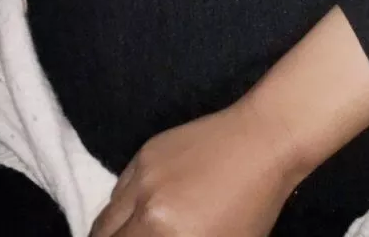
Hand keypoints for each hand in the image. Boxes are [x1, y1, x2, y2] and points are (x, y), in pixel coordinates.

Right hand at [89, 98, 299, 236]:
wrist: (262, 141)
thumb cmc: (254, 204)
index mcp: (165, 235)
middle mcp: (146, 207)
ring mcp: (143, 175)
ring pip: (106, 216)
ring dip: (114, 231)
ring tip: (131, 234)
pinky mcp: (145, 151)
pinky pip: (119, 188)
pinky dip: (123, 204)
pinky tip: (144, 206)